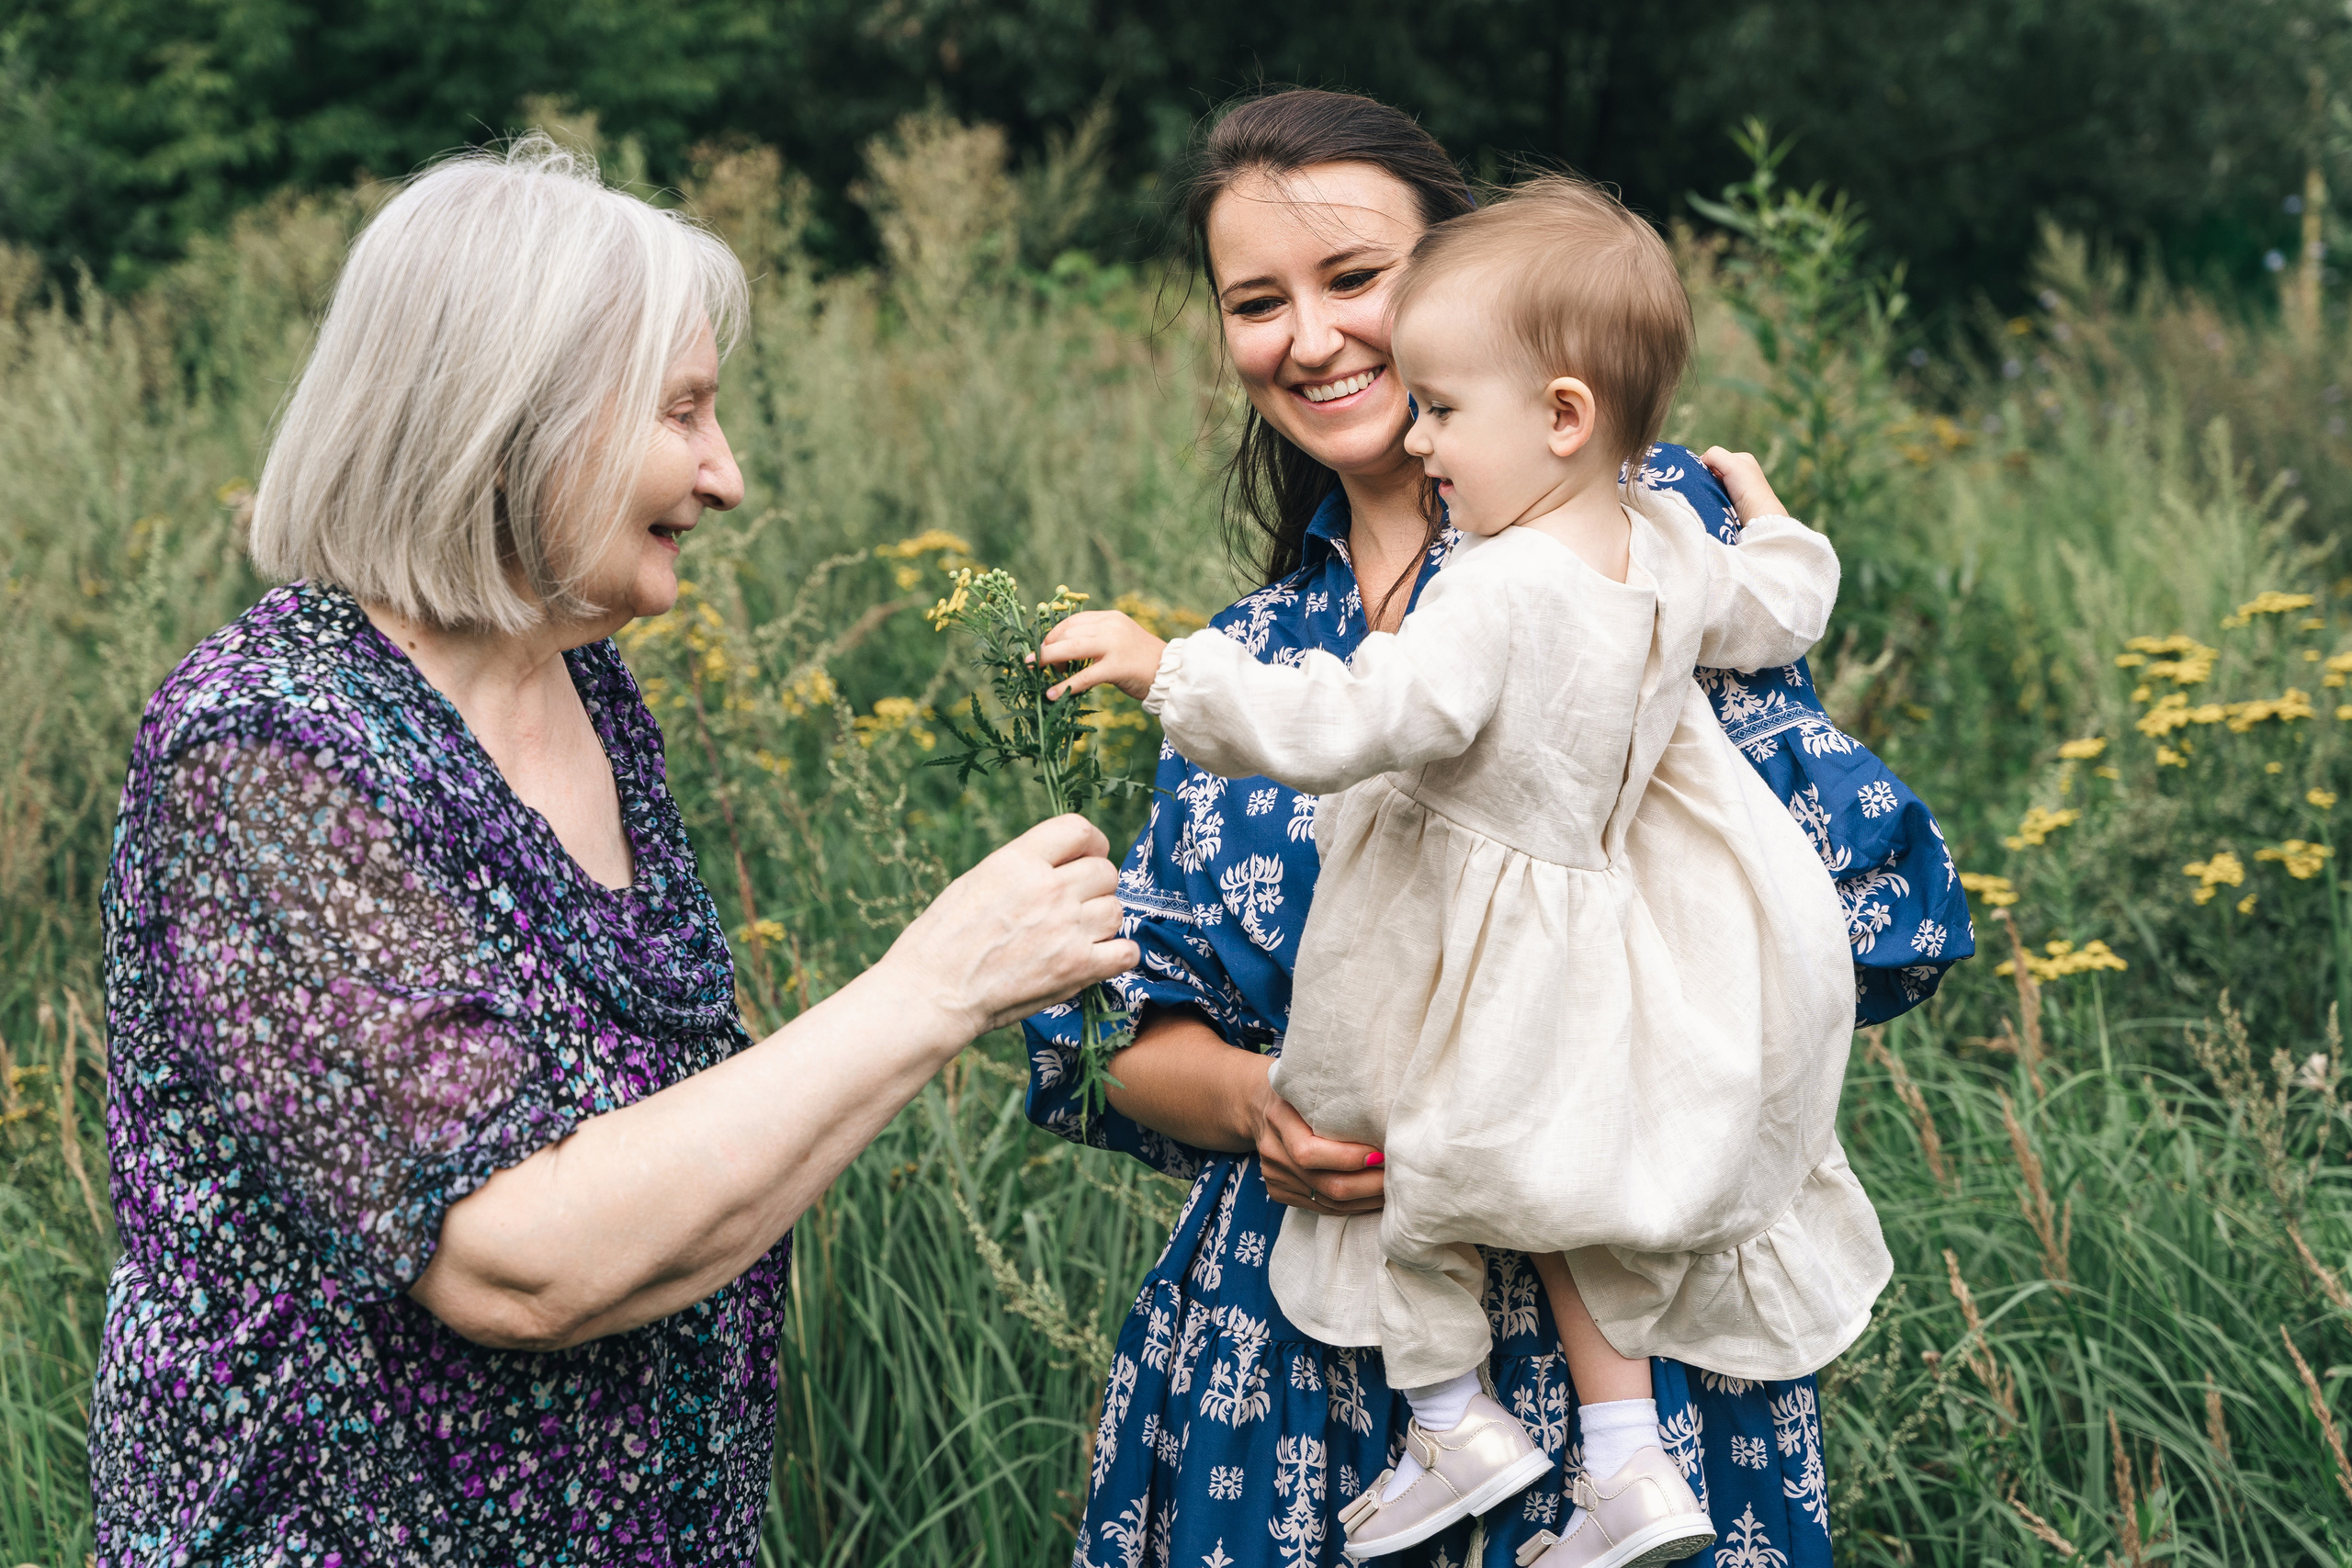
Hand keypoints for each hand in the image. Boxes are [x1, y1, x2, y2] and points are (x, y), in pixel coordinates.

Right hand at [879, 815, 1136, 1039]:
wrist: (932, 993)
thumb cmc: (942, 940)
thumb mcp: (975, 882)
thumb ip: (1021, 869)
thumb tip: (1058, 866)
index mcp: (1018, 861)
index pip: (1079, 830)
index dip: (1090, 844)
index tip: (1087, 857)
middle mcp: (1048, 888)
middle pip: (1105, 872)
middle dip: (1095, 886)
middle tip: (1075, 905)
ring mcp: (1067, 928)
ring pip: (1115, 911)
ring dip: (1101, 922)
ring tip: (1076, 935)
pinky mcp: (1077, 968)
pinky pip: (1126, 952)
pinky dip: (1117, 955)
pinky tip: (1098, 958)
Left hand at [1034, 611, 1167, 702]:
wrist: (1171, 674)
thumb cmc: (1141, 662)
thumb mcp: (1118, 641)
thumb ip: (1095, 640)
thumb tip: (1061, 652)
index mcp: (1109, 618)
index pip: (1072, 621)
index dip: (1052, 635)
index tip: (1042, 649)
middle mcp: (1111, 627)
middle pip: (1068, 633)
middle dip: (1046, 648)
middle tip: (1034, 663)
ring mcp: (1114, 645)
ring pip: (1072, 649)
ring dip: (1049, 661)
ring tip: (1036, 673)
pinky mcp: (1117, 667)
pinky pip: (1085, 676)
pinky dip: (1066, 685)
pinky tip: (1053, 695)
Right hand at [1248, 1069, 1385, 1215]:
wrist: (1255, 1103)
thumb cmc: (1297, 1089)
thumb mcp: (1311, 1082)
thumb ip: (1339, 1099)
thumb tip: (1386, 1120)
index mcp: (1279, 1118)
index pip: (1310, 1152)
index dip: (1349, 1158)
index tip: (1382, 1153)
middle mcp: (1273, 1151)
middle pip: (1325, 1183)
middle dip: (1368, 1185)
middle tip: (1397, 1176)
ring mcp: (1274, 1176)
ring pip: (1328, 1202)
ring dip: (1365, 1199)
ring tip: (1391, 1189)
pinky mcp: (1279, 1192)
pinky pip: (1321, 1208)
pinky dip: (1350, 1205)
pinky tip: (1370, 1196)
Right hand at [1699, 446, 1788, 523]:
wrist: (1756, 514)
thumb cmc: (1747, 486)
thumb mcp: (1731, 462)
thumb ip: (1714, 454)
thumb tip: (1701, 462)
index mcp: (1742, 459)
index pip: (1716, 457)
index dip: (1708, 464)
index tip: (1708, 474)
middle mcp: (1741, 471)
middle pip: (1714, 470)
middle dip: (1708, 477)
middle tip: (1709, 485)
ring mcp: (1737, 487)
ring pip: (1713, 483)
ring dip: (1709, 488)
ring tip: (1712, 494)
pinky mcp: (1732, 500)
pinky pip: (1716, 495)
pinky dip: (1712, 497)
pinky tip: (1715, 500)